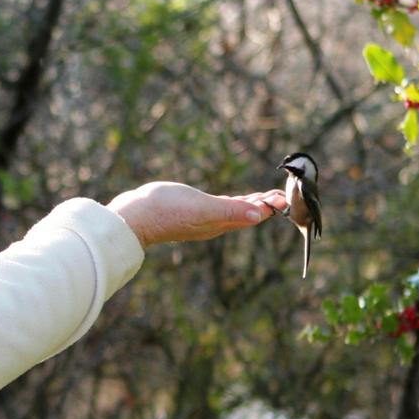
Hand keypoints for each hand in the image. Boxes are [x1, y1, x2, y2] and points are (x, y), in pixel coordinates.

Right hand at [106, 182, 286, 247]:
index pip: (252, 215)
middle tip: (281, 195)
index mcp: (219, 223)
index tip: (285, 196)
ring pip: (232, 212)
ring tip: (263, 197)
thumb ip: (231, 211)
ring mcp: (200, 219)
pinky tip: (228, 200)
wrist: (133, 216)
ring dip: (249, 204)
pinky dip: (230, 202)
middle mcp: (213, 224)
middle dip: (263, 205)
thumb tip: (260, 216)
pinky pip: (217, 208)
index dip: (270, 206)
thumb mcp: (203, 209)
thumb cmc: (166, 211)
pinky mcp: (188, 212)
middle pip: (245, 214)